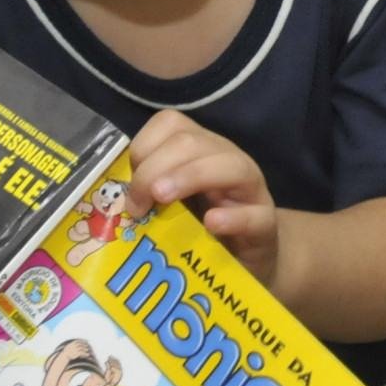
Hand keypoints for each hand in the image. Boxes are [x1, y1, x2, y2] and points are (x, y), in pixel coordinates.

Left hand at [126, 111, 278, 284]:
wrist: (248, 262)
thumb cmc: (203, 229)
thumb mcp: (172, 206)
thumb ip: (149, 194)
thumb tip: (120, 198)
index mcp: (200, 150)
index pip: (170, 124)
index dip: (144, 148)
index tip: (129, 185)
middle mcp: (227, 160)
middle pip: (192, 142)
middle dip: (156, 167)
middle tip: (138, 205)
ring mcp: (252, 192)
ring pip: (230, 166)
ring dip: (191, 177)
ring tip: (163, 198)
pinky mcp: (266, 226)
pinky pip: (255, 215)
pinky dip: (232, 217)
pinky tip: (212, 224)